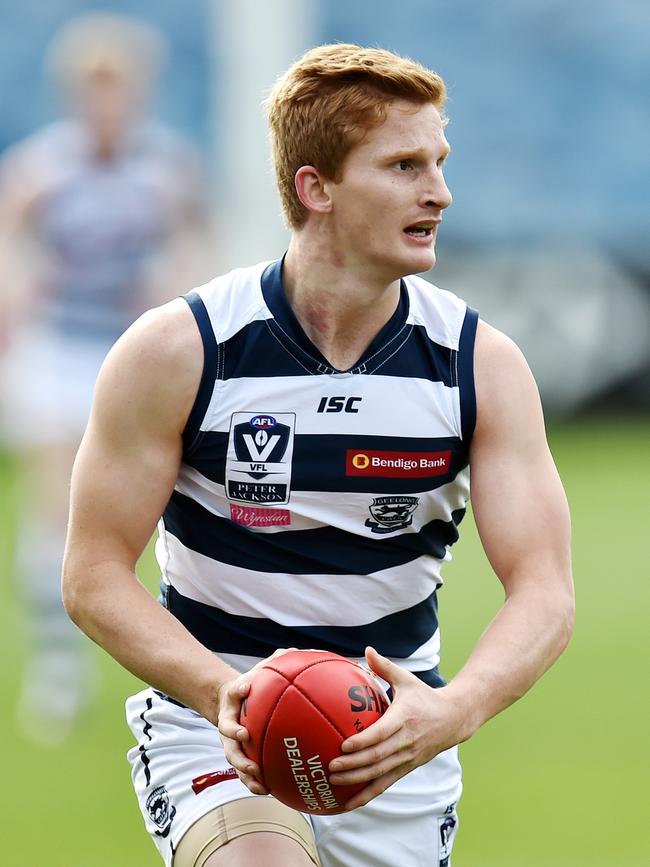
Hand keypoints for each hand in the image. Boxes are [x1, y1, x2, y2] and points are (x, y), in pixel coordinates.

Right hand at [216, 648, 295, 795]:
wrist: (232, 705)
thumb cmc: (252, 687)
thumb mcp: (260, 672)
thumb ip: (275, 661)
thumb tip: (295, 649)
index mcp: (234, 700)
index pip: (233, 691)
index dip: (239, 689)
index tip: (246, 686)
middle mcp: (229, 721)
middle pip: (227, 730)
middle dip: (235, 734)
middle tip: (246, 736)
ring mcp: (231, 742)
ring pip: (233, 757)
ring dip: (242, 767)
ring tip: (257, 776)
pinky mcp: (239, 757)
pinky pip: (244, 772)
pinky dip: (253, 782)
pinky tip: (268, 790)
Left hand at [328, 646, 465, 809]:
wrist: (454, 719)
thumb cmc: (424, 696)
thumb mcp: (407, 679)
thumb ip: (385, 667)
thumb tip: (367, 649)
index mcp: (404, 719)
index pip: (381, 733)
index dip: (363, 742)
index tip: (344, 745)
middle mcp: (406, 741)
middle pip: (377, 757)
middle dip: (353, 765)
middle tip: (330, 766)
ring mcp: (408, 758)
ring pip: (380, 774)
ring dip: (356, 781)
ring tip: (333, 781)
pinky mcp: (408, 768)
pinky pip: (385, 784)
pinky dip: (368, 794)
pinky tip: (349, 802)